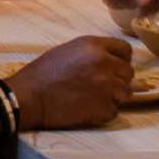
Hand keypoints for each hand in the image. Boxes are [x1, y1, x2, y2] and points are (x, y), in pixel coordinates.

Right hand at [9, 36, 135, 129]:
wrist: (29, 97)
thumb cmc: (43, 73)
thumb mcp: (69, 50)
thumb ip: (92, 52)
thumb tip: (110, 60)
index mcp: (94, 46)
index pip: (126, 50)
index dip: (121, 59)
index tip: (115, 67)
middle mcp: (105, 63)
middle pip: (128, 72)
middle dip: (118, 79)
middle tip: (102, 86)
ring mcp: (107, 87)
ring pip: (126, 92)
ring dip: (114, 96)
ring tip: (95, 98)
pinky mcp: (104, 108)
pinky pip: (115, 110)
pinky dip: (104, 111)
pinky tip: (88, 109)